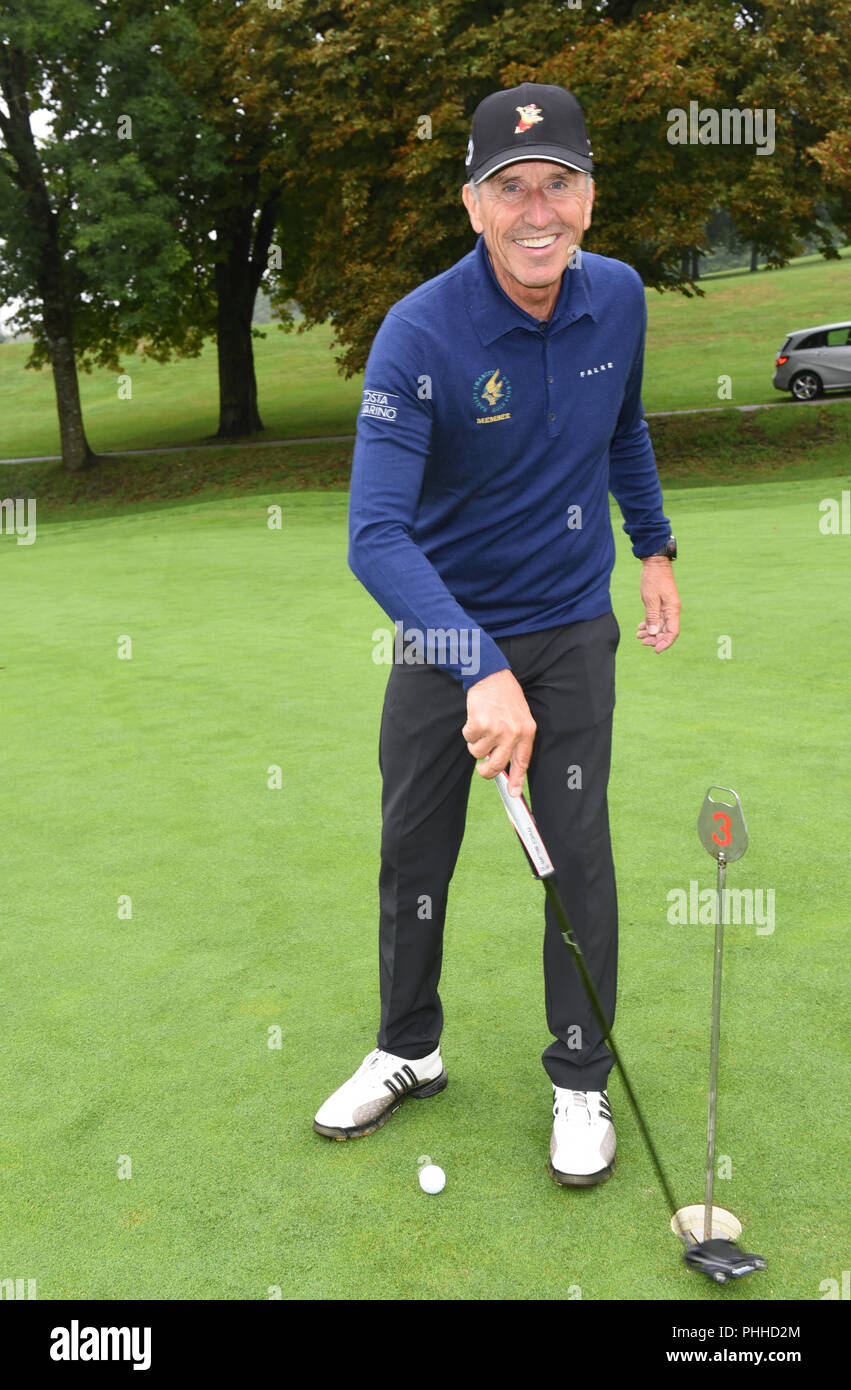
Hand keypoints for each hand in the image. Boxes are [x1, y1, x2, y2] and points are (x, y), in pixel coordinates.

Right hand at [461, 668, 535, 795]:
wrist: (491, 675)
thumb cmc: (504, 696)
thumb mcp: (519, 717)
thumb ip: (514, 740)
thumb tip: (504, 764)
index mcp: (527, 732)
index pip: (522, 762)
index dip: (517, 780)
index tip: (513, 793)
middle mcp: (513, 733)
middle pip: (496, 766)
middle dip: (486, 771)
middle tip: (481, 767)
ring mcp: (496, 729)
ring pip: (478, 752)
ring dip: (476, 742)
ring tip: (482, 725)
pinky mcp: (480, 724)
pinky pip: (469, 738)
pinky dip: (468, 730)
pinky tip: (475, 717)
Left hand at [636, 557, 680, 651]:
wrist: (655, 564)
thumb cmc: (653, 580)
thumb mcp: (650, 599)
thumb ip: (652, 616)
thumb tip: (653, 633)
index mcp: (672, 610)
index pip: (673, 632)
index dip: (665, 643)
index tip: (655, 650)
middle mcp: (672, 611)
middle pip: (666, 631)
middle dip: (655, 639)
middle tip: (642, 642)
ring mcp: (667, 608)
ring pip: (660, 626)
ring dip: (651, 633)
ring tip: (638, 636)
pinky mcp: (661, 604)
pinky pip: (657, 619)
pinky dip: (649, 624)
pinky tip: (641, 627)